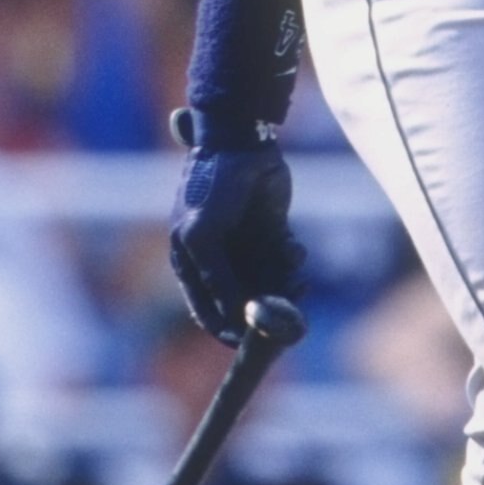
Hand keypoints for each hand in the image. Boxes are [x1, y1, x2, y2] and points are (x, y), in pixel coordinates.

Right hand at [169, 108, 303, 345]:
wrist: (243, 141)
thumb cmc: (214, 185)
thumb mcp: (204, 236)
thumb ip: (218, 279)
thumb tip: (235, 318)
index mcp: (190, 261)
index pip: (206, 310)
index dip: (227, 329)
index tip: (250, 343)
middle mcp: (217, 259)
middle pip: (242, 300)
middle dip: (264, 302)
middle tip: (286, 301)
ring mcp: (244, 246)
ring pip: (268, 282)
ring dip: (281, 279)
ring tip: (290, 261)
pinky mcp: (271, 231)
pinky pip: (283, 259)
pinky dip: (290, 256)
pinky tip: (293, 245)